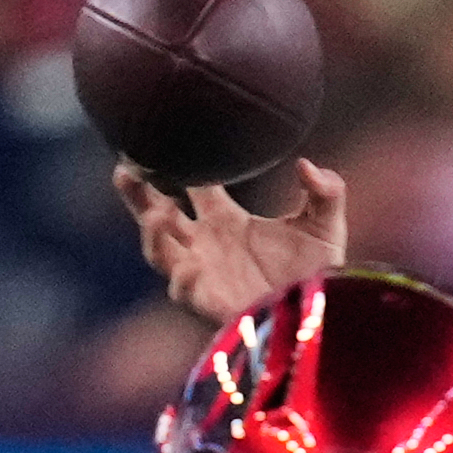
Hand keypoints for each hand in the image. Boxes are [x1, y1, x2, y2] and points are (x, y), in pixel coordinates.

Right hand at [114, 158, 346, 325]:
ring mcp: (204, 275)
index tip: (167, 136)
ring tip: (158, 213)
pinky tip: (190, 266)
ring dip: (153, 233)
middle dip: (137, 193)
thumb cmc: (321, 272)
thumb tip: (307, 165)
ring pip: (160, 252)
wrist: (325, 317)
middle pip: (156, 214)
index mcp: (227, 221)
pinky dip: (184, 279)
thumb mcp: (327, 226)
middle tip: (125, 168)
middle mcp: (206, 245)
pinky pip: (185, 292)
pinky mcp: (211, 304)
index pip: (193, 184)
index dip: (179, 161)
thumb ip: (325, 191)